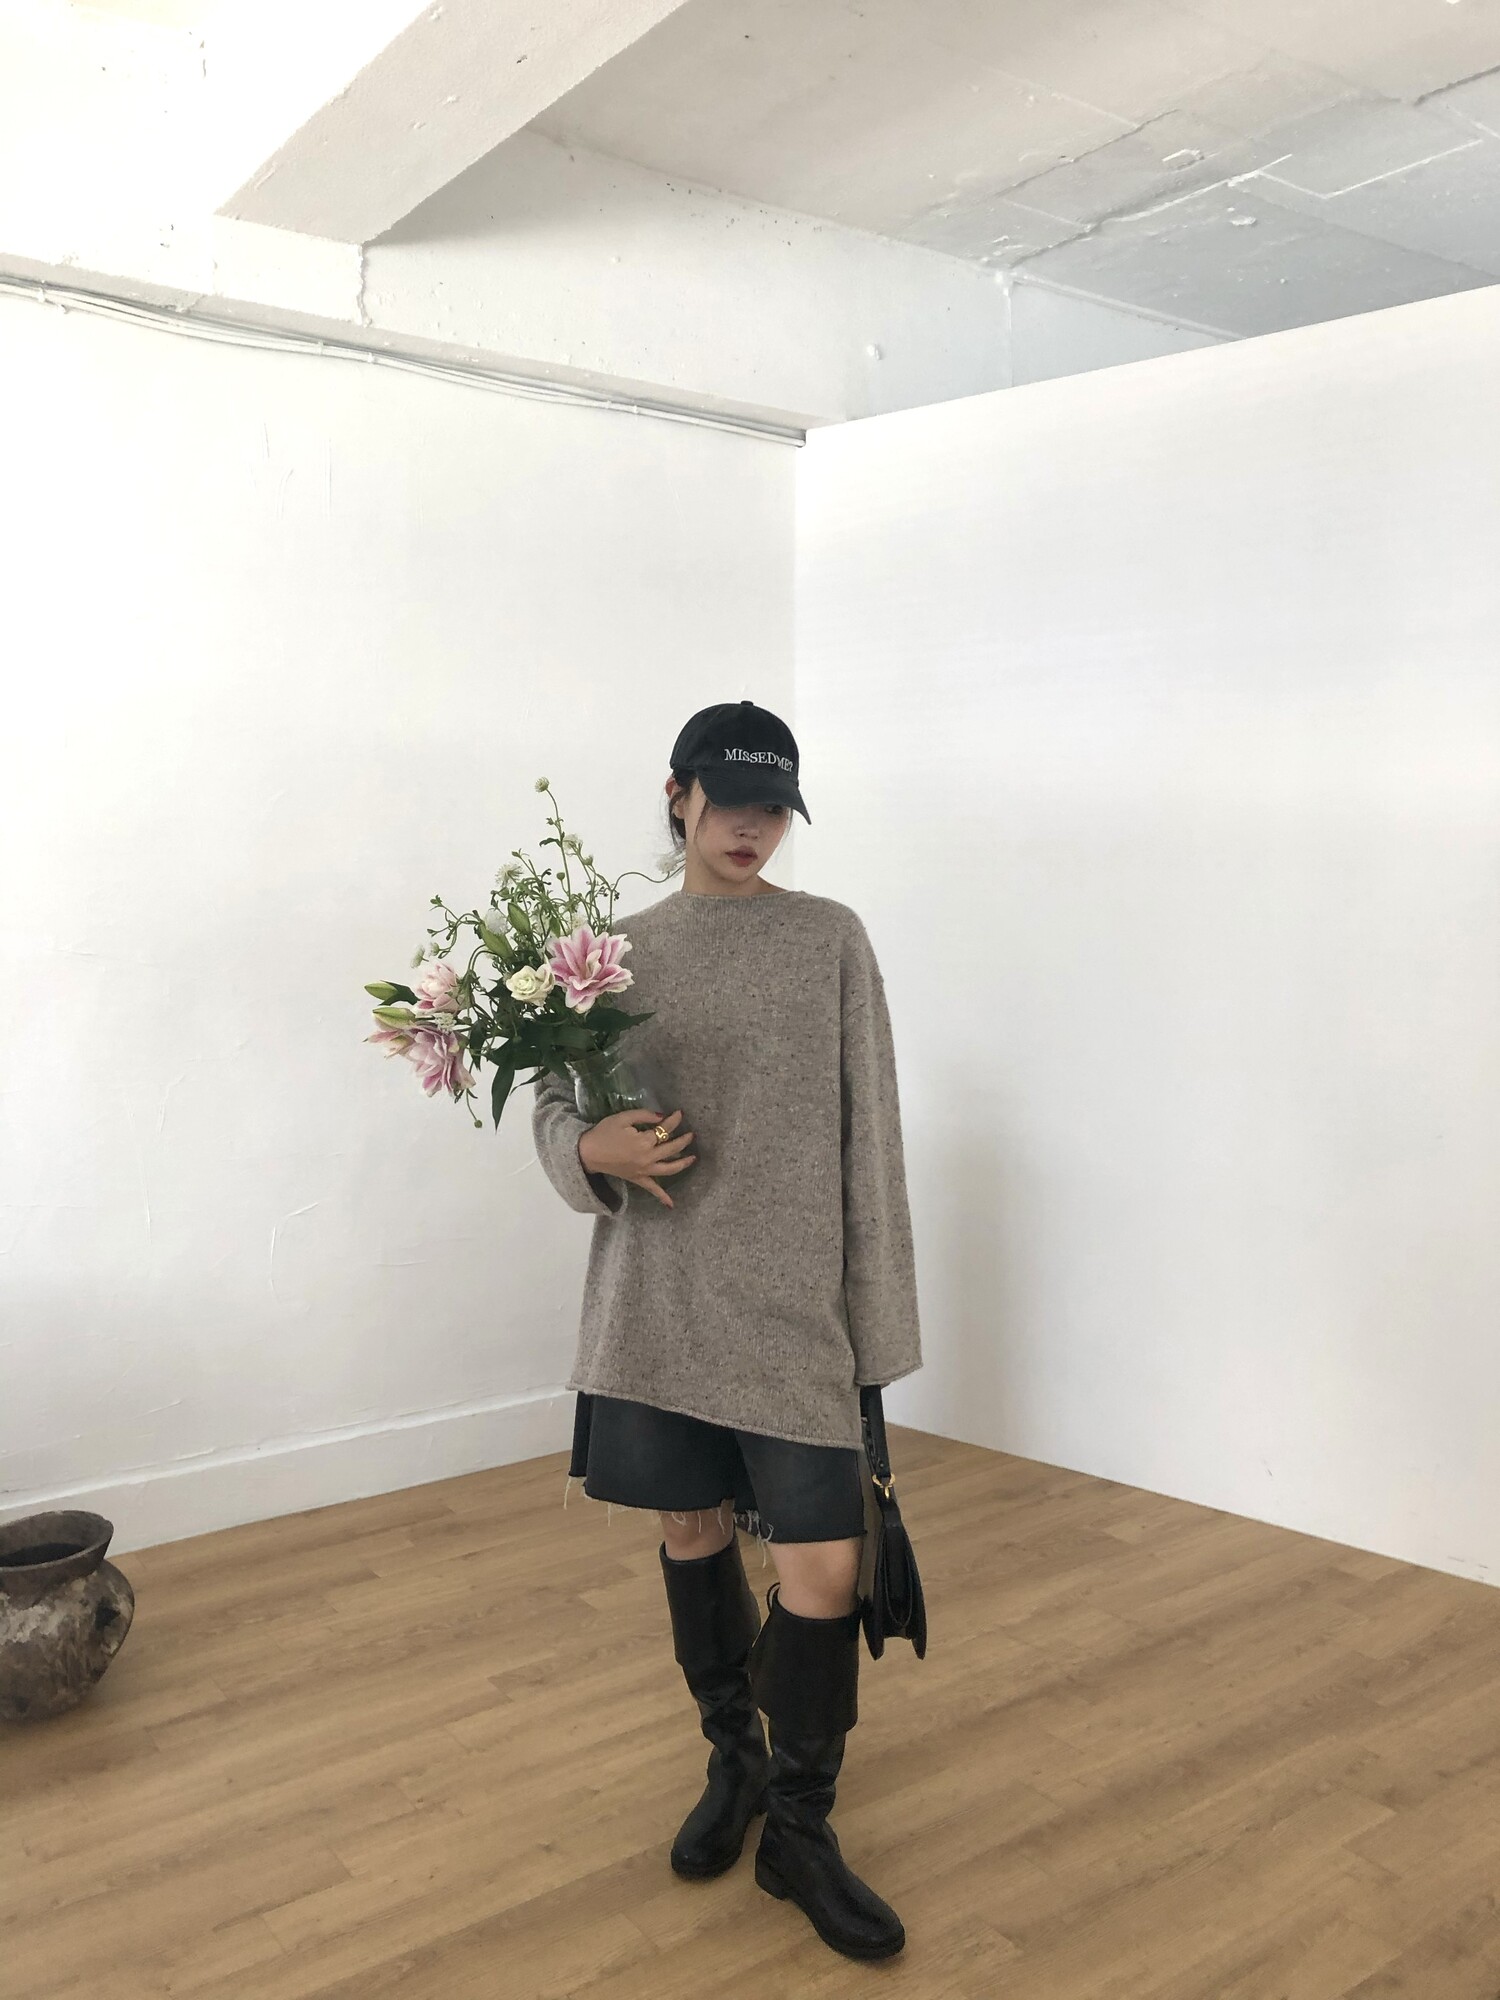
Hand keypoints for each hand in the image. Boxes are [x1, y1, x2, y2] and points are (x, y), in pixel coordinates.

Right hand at [578, 1107, 695, 1208]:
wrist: (587, 1153)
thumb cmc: (604, 1133)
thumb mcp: (623, 1118)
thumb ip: (644, 1115)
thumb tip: (662, 1117)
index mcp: (644, 1141)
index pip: (665, 1130)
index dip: (674, 1120)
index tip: (680, 1114)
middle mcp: (647, 1158)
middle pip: (671, 1148)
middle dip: (683, 1140)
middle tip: (691, 1134)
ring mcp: (644, 1170)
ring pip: (669, 1169)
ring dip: (682, 1164)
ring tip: (693, 1158)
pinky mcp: (637, 1179)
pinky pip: (652, 1189)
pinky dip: (662, 1197)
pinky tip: (671, 1204)